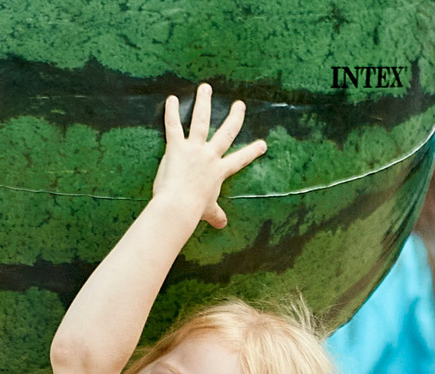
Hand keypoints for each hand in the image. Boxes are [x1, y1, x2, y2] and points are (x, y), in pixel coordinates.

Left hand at [152, 84, 268, 230]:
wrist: (179, 207)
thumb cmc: (193, 211)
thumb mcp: (208, 212)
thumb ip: (216, 215)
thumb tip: (222, 225)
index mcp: (219, 171)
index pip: (239, 160)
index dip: (252, 151)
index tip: (263, 144)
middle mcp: (210, 156)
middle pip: (226, 132)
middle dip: (234, 117)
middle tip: (240, 104)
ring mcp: (194, 149)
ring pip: (200, 121)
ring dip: (203, 102)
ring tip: (205, 88)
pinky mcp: (176, 148)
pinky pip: (173, 126)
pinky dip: (171, 112)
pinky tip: (171, 98)